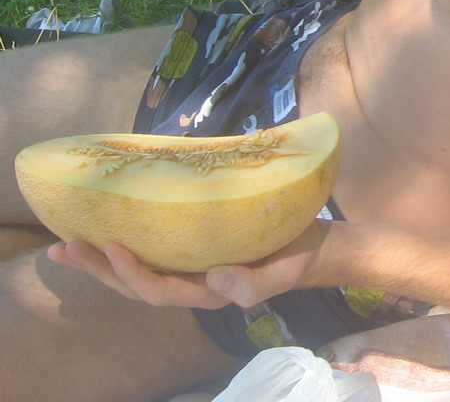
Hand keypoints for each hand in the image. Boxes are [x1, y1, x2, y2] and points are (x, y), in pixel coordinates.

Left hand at [46, 222, 327, 309]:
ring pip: (135, 272)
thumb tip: (218, 281)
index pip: (159, 290)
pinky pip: (149, 253)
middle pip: (134, 285)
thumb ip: (255, 284)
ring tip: (66, 244)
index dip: (132, 272)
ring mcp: (188, 268)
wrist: (313, 249)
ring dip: (98, 261)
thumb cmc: (297, 257)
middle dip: (98, 269)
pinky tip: (105, 227)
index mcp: (207, 293)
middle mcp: (190, 285)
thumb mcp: (285, 271)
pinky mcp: (191, 249)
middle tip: (64, 247)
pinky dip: (122, 245)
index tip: (113, 245)